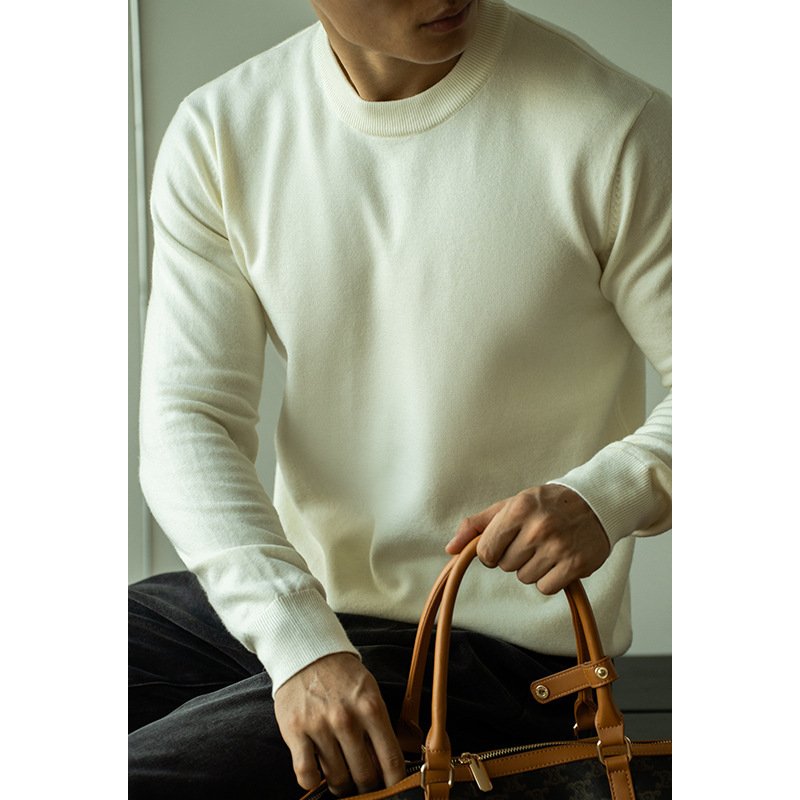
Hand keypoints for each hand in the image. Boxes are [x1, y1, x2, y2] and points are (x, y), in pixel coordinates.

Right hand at [274, 652, 405, 795]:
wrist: (306, 652)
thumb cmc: (342, 675)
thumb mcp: (370, 692)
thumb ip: (379, 726)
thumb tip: (389, 766)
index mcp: (371, 708)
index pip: (392, 761)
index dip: (395, 784)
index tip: (394, 792)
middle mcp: (347, 719)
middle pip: (365, 776)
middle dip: (368, 787)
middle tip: (365, 784)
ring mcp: (319, 726)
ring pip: (337, 779)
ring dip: (342, 785)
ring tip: (342, 777)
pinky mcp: (295, 731)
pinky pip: (306, 774)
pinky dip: (313, 781)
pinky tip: (317, 772)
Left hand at [445, 485, 610, 594]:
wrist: (596, 501)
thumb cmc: (547, 504)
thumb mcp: (511, 505)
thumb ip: (478, 525)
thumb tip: (450, 548)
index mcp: (518, 509)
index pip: (486, 550)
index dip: (491, 552)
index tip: (503, 544)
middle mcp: (538, 527)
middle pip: (505, 565)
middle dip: (514, 556)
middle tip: (533, 540)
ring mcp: (559, 546)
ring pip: (525, 578)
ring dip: (533, 567)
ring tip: (548, 547)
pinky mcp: (576, 564)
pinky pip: (546, 587)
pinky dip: (550, 578)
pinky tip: (559, 560)